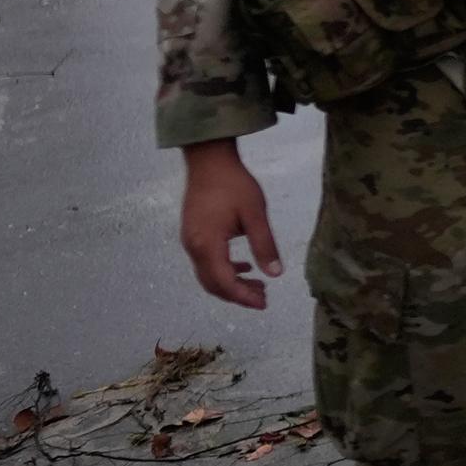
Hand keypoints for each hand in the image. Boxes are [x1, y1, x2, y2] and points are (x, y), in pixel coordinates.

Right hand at [179, 141, 282, 310]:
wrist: (209, 162)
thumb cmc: (234, 185)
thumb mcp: (255, 214)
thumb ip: (264, 244)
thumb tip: (275, 274)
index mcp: (207, 244)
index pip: (224, 282)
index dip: (243, 297)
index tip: (264, 303)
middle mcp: (193, 247)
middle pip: (213, 284)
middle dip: (238, 295)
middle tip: (264, 298)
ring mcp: (190, 241)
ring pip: (208, 275)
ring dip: (231, 284)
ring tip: (258, 286)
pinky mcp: (192, 234)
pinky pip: (206, 262)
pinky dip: (224, 270)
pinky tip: (243, 267)